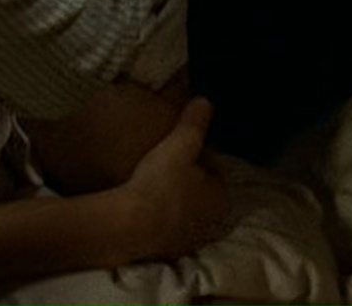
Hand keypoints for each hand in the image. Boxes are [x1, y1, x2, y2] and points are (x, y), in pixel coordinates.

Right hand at [117, 97, 229, 261]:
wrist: (130, 225)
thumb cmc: (160, 183)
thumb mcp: (179, 145)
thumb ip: (194, 123)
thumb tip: (206, 100)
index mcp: (221, 196)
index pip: (216, 173)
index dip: (199, 160)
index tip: (180, 151)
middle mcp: (212, 222)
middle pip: (202, 195)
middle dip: (188, 183)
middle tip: (165, 166)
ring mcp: (190, 240)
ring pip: (185, 213)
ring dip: (174, 202)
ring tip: (151, 185)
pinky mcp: (168, 251)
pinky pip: (167, 229)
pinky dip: (159, 219)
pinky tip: (142, 207)